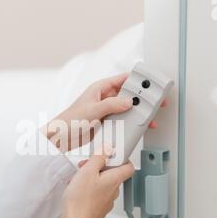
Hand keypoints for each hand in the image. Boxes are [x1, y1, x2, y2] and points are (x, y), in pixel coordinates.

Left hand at [42, 73, 167, 151]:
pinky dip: (131, 122)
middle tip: (155, 102)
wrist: (60, 138)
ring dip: (138, 112)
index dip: (137, 80)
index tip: (150, 83)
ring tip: (150, 117)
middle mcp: (104, 98)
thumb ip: (111, 105)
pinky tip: (138, 126)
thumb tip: (128, 101)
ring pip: (127, 108)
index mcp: (100, 88)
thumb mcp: (92, 110)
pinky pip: (122, 120)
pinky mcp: (106, 122)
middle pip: (128, 94)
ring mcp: (106, 110)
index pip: (123, 79)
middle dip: (142, 98)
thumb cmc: (69, 121)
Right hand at [62, 145, 134, 217]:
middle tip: (86, 166)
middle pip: (113, 173)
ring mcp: (107, 201)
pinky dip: (89, 188)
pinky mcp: (99, 208)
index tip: (110, 154)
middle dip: (99, 167)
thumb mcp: (87, 171)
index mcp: (115, 180)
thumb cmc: (81, 200)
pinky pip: (97, 193)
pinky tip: (77, 189)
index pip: (129, 166)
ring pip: (103, 183)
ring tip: (78, 178)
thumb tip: (107, 149)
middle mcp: (114, 191)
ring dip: (92, 177)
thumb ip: (99, 158)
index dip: (122, 158)